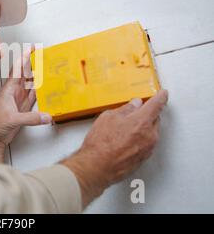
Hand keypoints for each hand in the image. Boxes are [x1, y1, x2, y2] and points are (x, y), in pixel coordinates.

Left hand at [0, 47, 51, 167]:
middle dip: (34, 63)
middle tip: (44, 54)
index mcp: (9, 89)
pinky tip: (46, 87)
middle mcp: (15, 92)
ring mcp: (19, 99)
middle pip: (26, 73)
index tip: (32, 48)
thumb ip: (30, 118)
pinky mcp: (24, 108)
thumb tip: (46, 116)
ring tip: (48, 67)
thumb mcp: (13, 120)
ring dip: (38, 75)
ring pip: (31, 83)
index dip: (25, 57)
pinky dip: (41, 91)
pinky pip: (34, 96)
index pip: (18, 69)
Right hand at [62, 89, 168, 207]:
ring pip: (151, 132)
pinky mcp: (144, 158)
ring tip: (125, 128)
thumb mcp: (108, 117)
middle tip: (136, 110)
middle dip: (147, 113)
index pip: (157, 105)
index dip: (161, 97)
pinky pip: (146, 143)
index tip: (163, 94)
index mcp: (142, 122)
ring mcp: (148, 148)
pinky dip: (140, 138)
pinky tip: (125, 139)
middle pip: (155, 119)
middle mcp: (149, 135)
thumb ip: (125, 109)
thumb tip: (134, 105)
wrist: (97, 167)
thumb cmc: (101, 144)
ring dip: (142, 127)